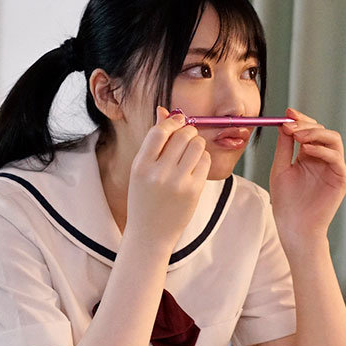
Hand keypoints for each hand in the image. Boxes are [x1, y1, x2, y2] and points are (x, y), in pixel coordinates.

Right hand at [126, 107, 210, 247]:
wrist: (150, 234)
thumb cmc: (144, 200)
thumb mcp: (141, 171)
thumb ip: (153, 142)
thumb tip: (164, 111)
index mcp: (140, 166)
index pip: (159, 132)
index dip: (172, 121)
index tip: (179, 120)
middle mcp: (158, 173)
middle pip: (182, 136)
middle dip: (188, 131)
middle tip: (188, 136)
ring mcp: (177, 183)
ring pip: (196, 146)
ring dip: (197, 143)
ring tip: (192, 151)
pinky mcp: (193, 191)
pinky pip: (205, 161)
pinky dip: (202, 158)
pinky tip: (195, 166)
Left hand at [269, 108, 345, 245]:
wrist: (294, 226)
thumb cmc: (286, 201)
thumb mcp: (280, 168)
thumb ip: (283, 146)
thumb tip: (284, 123)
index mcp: (308, 155)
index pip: (309, 130)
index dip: (300, 119)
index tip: (288, 113)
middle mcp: (323, 158)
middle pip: (322, 131)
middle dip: (306, 125)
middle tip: (291, 125)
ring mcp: (334, 168)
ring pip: (333, 140)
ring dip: (316, 134)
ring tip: (298, 137)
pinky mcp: (341, 178)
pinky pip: (336, 158)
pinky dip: (322, 150)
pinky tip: (307, 150)